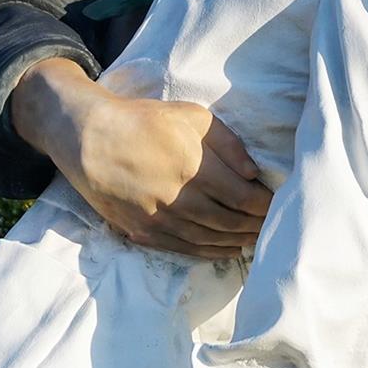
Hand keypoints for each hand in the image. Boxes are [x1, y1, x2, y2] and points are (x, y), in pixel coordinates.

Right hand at [13, 58, 273, 258]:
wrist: (89, 137)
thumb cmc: (144, 120)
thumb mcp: (191, 115)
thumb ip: (228, 143)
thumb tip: (253, 173)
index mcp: (195, 167)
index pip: (243, 197)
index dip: (264, 206)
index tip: (277, 205)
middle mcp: (179, 198)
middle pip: (229, 222)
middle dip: (255, 226)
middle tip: (272, 227)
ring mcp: (159, 219)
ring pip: (208, 240)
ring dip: (235, 242)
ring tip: (254, 241)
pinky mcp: (142, 231)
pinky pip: (183, 249)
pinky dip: (208, 252)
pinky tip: (224, 250)